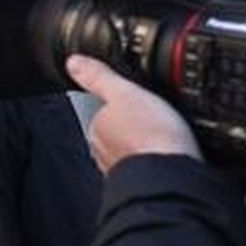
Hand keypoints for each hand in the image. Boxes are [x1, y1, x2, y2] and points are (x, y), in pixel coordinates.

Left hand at [66, 54, 198, 172]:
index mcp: (97, 128)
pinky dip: (157, 163)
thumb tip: (73, 62)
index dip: (126, 105)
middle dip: (135, 129)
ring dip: (147, 147)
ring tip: (165, 140)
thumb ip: (98, 77)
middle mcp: (104, 152)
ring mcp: (123, 169)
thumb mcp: (125, 92)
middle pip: (119, 133)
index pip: (105, 112)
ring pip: (133, 152)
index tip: (141, 105)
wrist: (171, 175)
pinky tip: (169, 158)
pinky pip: (150, 168)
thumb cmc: (151, 136)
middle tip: (157, 122)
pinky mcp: (144, 182)